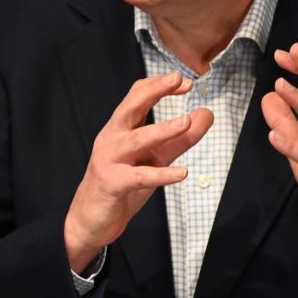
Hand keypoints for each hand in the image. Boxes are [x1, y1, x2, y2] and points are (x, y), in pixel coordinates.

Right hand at [65, 71, 213, 271]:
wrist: (91, 218)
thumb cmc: (122, 182)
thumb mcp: (154, 157)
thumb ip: (179, 138)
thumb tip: (206, 114)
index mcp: (120, 128)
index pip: (137, 95)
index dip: (159, 85)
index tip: (185, 82)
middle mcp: (112, 138)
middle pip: (131, 107)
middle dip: (154, 91)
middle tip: (178, 79)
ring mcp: (110, 160)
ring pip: (137, 140)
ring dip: (162, 130)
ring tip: (186, 122)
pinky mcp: (113, 184)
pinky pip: (139, 177)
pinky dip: (162, 174)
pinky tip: (182, 173)